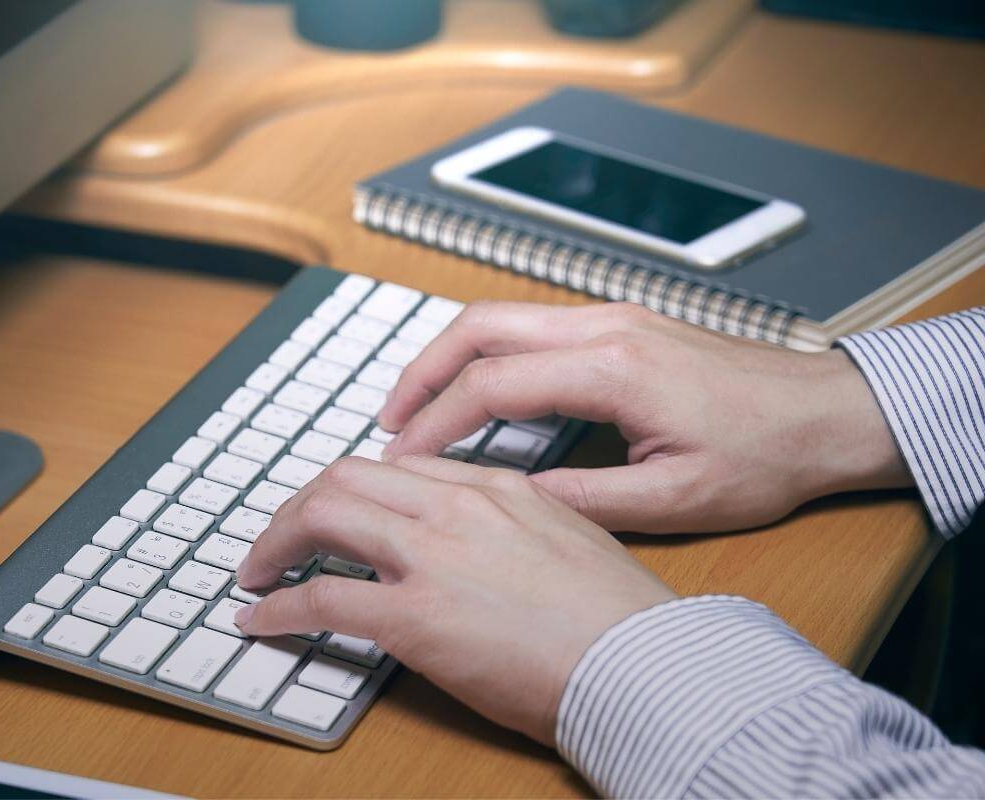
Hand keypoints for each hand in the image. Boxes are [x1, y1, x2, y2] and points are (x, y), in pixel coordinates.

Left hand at [234, 455, 675, 744]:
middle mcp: (458, 507)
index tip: (336, 511)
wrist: (643, 665)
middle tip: (280, 536)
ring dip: (276, 540)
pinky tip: (262, 621)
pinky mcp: (415, 617)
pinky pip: (321, 598)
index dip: (355, 488)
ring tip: (256, 567)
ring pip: (323, 516)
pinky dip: (279, 607)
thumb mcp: (573, 540)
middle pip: (349, 476)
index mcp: (498, 487)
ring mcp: (434, 557)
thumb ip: (518, 525)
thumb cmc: (621, 618)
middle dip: (301, 504)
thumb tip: (481, 543)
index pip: (402, 466)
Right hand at [378, 302, 910, 533]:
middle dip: (420, 371)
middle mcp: (605, 327)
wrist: (828, 411)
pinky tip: (479, 390)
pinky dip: (488, 353)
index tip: (401, 457)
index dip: (433, 421)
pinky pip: (532, 325)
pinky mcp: (622, 322)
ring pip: (502, 317)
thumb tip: (509, 498)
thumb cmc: (765, 455)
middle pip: (479, 326)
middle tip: (386, 421)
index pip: (491, 384)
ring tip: (417, 406)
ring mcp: (613, 316)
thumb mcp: (674, 499)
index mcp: (613, 370)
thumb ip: (581, 498)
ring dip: (450, 356)